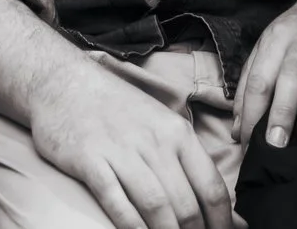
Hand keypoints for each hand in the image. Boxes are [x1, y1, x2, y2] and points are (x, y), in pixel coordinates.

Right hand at [26, 55, 235, 228]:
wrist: (62, 82)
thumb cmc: (116, 108)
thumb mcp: (161, 125)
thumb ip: (192, 167)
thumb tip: (235, 218)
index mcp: (177, 133)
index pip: (212, 188)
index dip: (221, 223)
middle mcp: (154, 142)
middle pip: (186, 204)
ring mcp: (121, 151)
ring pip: (156, 207)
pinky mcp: (90, 160)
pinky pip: (117, 202)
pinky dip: (132, 226)